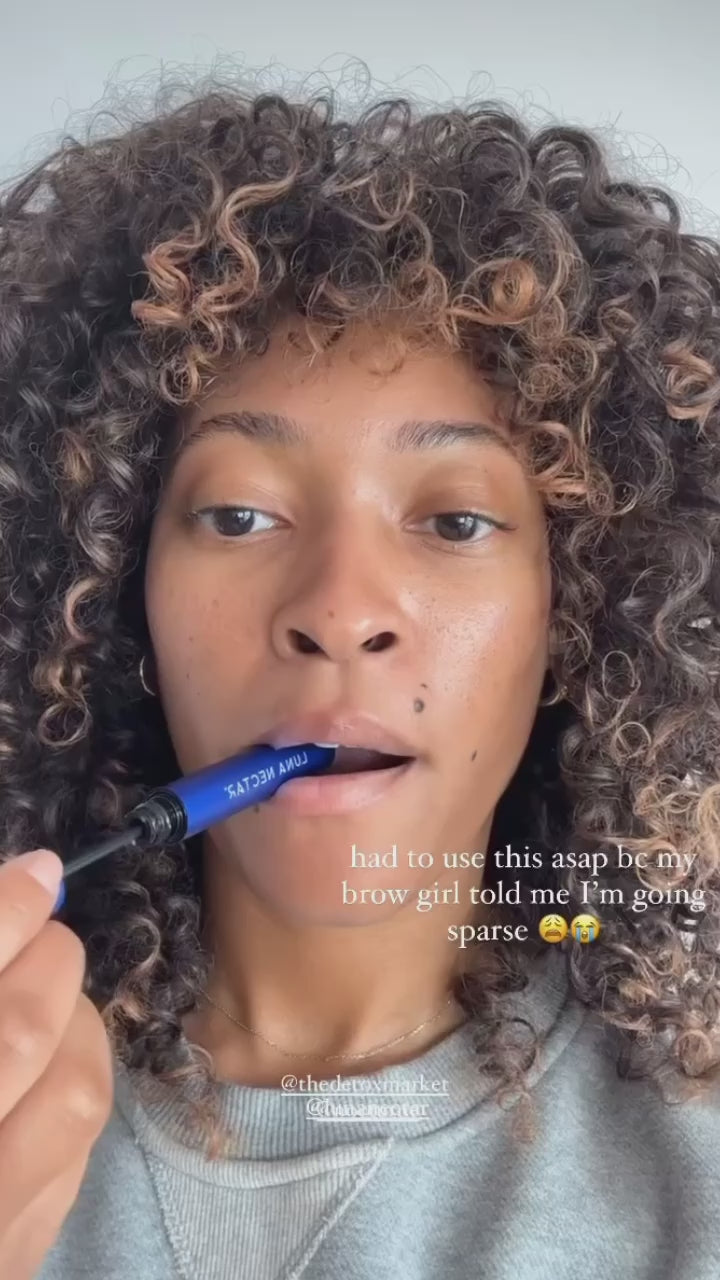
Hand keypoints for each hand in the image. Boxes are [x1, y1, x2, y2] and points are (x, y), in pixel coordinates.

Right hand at [0, 850, 113, 1278]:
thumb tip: (14, 889)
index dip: (3, 916)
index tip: (34, 874)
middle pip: (16, 1035)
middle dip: (46, 959)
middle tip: (42, 928)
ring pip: (74, 1095)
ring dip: (76, 1023)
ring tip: (48, 996)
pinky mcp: (11, 1263)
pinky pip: (77, 1161)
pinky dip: (75, 1093)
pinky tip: (51, 1068)